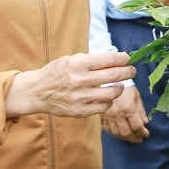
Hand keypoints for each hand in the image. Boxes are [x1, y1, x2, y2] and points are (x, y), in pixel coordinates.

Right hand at [5, 51, 134, 118]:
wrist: (36, 92)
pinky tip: (107, 97)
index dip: (124, 59)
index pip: (109, 59)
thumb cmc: (57, 72)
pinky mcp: (79, 111)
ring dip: (119, 88)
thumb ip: (93, 60)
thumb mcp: (72, 59)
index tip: (129, 58)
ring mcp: (80, 97)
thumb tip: (118, 58)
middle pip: (114, 76)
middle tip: (132, 70)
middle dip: (128, 72)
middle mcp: (80, 80)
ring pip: (111, 94)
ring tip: (119, 85)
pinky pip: (103, 108)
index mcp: (79, 63)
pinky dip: (108, 102)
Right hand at [102, 85, 149, 142]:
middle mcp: (118, 114)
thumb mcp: (137, 97)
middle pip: (126, 133)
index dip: (143, 132)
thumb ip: (141, 111)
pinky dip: (115, 133)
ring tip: (131, 137)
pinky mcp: (103, 116)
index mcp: (128, 109)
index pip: (137, 126)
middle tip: (139, 139)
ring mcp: (109, 116)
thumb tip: (145, 123)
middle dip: (134, 138)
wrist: (110, 81)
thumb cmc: (127, 87)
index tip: (146, 134)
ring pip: (117, 133)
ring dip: (125, 137)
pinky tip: (119, 132)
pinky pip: (108, 129)